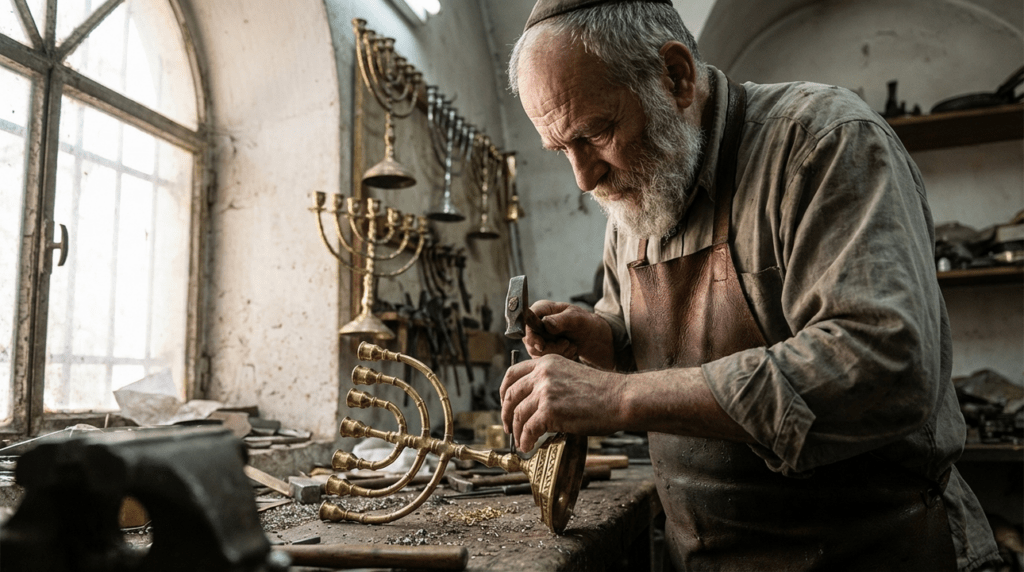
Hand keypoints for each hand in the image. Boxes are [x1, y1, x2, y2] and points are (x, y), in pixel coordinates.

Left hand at [500, 354, 624, 451]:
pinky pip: (529, 429)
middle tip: (508, 428)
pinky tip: (529, 446)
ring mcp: (545, 392)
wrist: (621, 398)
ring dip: (517, 432)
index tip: (505, 405)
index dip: (504, 392)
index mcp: (546, 362)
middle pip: (511, 395)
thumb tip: (534, 403)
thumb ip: (550, 383)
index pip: (512, 374)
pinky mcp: (550, 411)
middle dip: (506, 414)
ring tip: (522, 441)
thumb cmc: (602, 392)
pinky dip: (526, 440)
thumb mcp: (570, 375)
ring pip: (518, 415)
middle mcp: (542, 374)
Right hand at [524, 301, 613, 368]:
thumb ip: (561, 320)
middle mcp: (537, 323)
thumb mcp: (577, 319)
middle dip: (548, 347)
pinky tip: (571, 352)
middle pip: (530, 340)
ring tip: (572, 346)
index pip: (527, 322)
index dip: (531, 335)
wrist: (596, 339)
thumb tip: (545, 323)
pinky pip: (544, 360)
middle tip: (567, 344)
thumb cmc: (587, 324)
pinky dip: (559, 358)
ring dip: (556, 353)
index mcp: (543, 309)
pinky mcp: (544, 351)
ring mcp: (539, 338)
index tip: (542, 345)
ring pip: (536, 353)